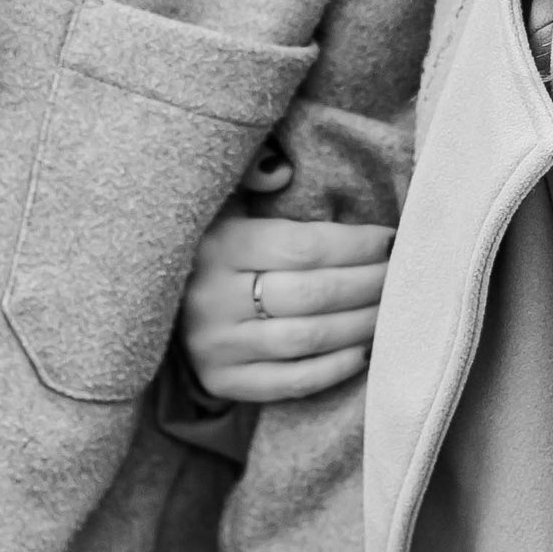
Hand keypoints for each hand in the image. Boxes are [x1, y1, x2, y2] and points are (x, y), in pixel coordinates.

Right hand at [181, 158, 391, 409]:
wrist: (150, 300)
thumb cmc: (207, 242)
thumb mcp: (218, 199)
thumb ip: (250, 174)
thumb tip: (281, 170)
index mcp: (218, 246)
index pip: (302, 247)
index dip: (354, 244)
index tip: (390, 238)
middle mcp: (213, 299)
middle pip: (313, 295)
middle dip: (369, 283)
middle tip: (402, 274)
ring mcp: (217, 345)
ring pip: (308, 338)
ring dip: (362, 324)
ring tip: (392, 308)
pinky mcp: (224, 381)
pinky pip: (292, 381)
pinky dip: (336, 367)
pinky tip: (365, 350)